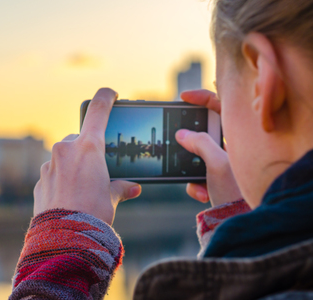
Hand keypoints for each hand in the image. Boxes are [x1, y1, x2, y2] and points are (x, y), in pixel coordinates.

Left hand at [33, 88, 141, 224]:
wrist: (65, 239)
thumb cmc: (92, 215)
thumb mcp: (111, 198)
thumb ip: (120, 187)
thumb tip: (133, 188)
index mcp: (88, 148)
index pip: (98, 111)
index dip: (106, 97)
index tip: (111, 93)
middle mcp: (65, 150)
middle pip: (79, 139)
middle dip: (87, 150)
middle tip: (97, 168)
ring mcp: (49, 164)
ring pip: (64, 156)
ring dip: (73, 166)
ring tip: (83, 189)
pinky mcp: (40, 180)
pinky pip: (53, 173)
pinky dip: (61, 179)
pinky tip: (69, 197)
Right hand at [175, 90, 241, 206]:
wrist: (241, 223)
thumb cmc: (237, 192)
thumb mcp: (217, 164)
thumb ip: (199, 143)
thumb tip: (181, 134)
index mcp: (241, 136)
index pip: (221, 106)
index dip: (202, 98)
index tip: (183, 98)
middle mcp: (234, 147)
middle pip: (205, 133)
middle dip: (191, 144)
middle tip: (180, 143)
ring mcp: (225, 163)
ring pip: (198, 156)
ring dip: (192, 171)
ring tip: (199, 184)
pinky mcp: (218, 178)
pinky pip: (199, 174)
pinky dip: (197, 185)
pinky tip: (204, 195)